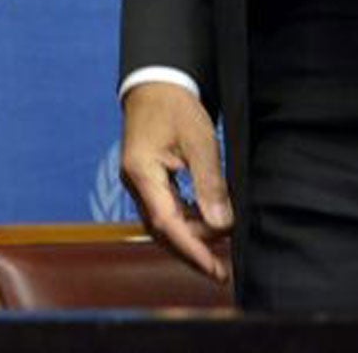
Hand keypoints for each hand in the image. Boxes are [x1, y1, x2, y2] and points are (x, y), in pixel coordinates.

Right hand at [121, 82, 232, 282]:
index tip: (215, 269)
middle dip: (191, 252)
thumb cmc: (175, 107)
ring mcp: (139, 182)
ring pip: (163, 224)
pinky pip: (165, 211)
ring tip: (220, 252)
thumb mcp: (200, 141)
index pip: (166, 221)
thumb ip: (210, 183)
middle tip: (223, 271)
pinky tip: (207, 227)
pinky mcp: (147, 181)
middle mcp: (135, 182)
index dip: (192, 249)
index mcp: (142, 171)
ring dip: (190, 240)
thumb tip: (222, 224)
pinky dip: (186, 224)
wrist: (156, 85)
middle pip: (161, 230)